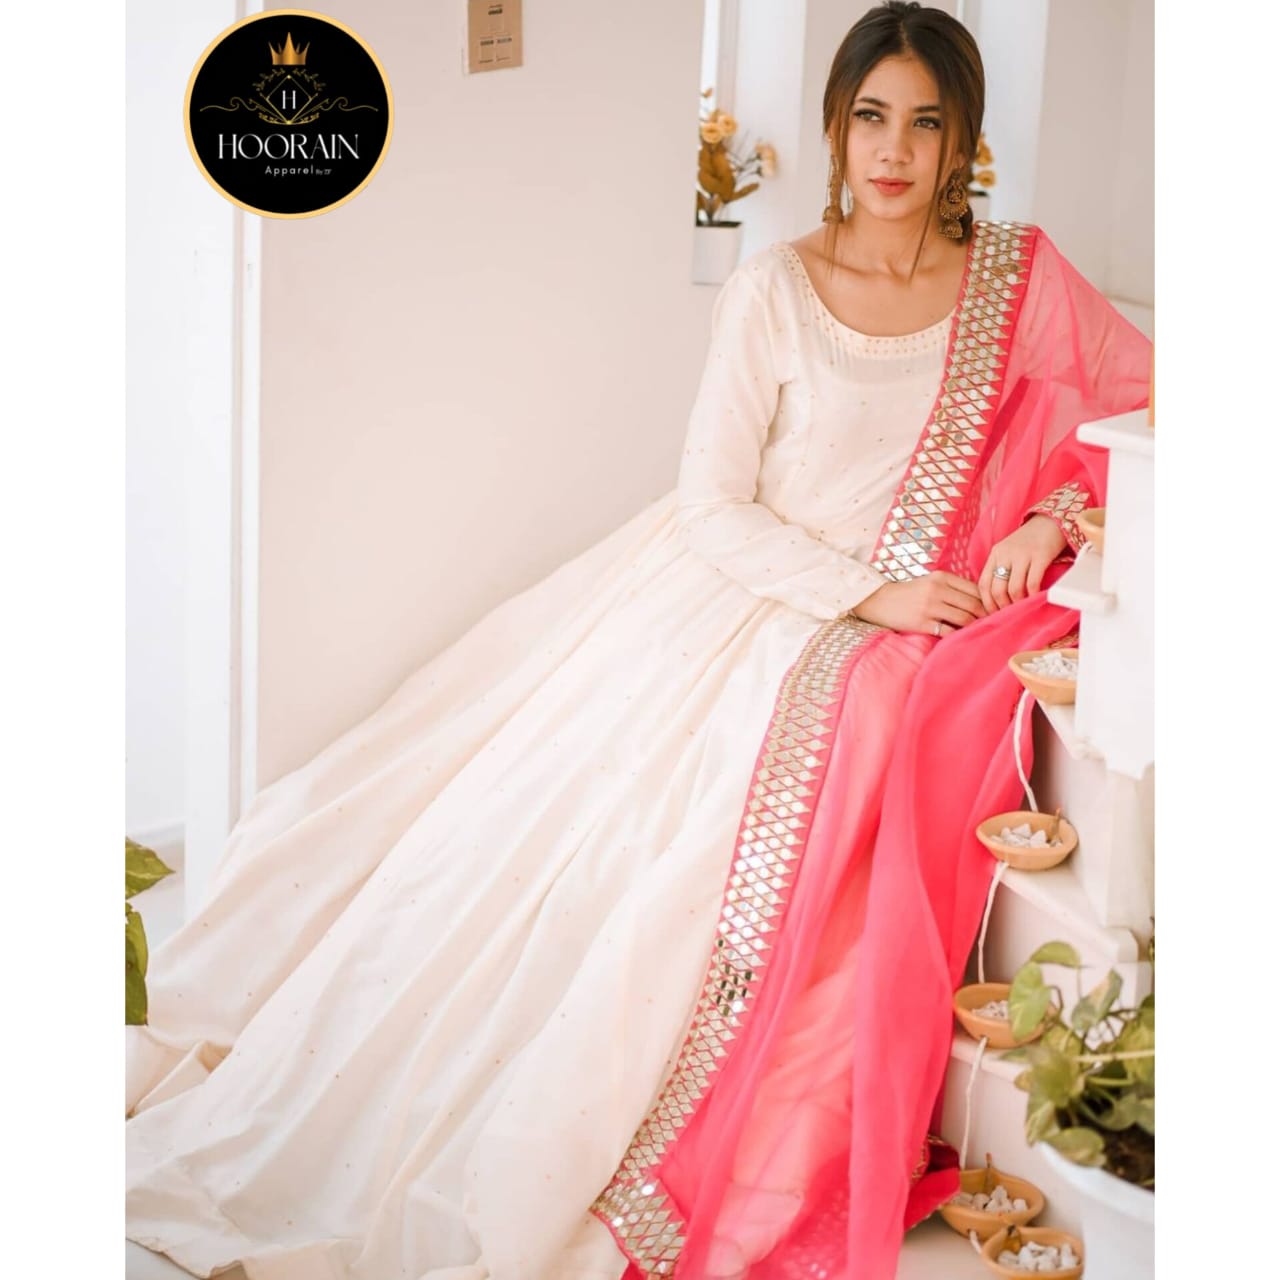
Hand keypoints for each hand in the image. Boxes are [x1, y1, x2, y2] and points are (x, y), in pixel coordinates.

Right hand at [852, 571, 987, 636]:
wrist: (880, 601)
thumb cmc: (909, 593)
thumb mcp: (931, 582)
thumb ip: (953, 588)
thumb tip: (981, 601)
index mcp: (942, 577)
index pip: (975, 589)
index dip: (988, 601)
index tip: (995, 610)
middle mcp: (938, 590)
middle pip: (973, 604)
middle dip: (986, 615)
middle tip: (993, 623)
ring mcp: (930, 607)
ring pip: (964, 618)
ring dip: (974, 626)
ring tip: (979, 631)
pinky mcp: (923, 623)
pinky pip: (949, 631)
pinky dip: (959, 635)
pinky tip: (962, 637)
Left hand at [979, 516, 1067, 612]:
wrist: (1051, 521)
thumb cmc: (1030, 541)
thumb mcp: (1009, 551)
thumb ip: (1002, 568)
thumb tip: (998, 597)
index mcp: (995, 554)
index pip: (983, 583)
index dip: (987, 602)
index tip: (992, 613)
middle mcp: (1005, 554)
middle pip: (997, 589)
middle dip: (1002, 606)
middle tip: (1009, 613)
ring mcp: (1022, 554)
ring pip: (1013, 588)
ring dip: (1018, 603)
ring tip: (1022, 607)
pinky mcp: (1040, 555)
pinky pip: (1032, 582)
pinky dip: (1032, 595)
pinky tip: (1035, 598)